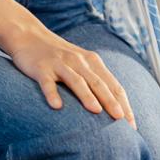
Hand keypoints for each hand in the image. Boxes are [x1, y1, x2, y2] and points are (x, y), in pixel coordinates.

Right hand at [0, 21, 135, 126]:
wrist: (28, 35)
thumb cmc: (58, 56)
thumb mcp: (80, 63)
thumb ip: (95, 80)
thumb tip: (114, 109)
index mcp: (92, 62)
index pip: (113, 85)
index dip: (124, 104)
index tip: (132, 124)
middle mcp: (78, 61)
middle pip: (98, 83)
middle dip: (111, 102)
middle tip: (121, 120)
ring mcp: (59, 63)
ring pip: (76, 80)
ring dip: (87, 95)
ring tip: (96, 111)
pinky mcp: (41, 67)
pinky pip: (47, 82)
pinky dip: (52, 93)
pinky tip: (57, 106)